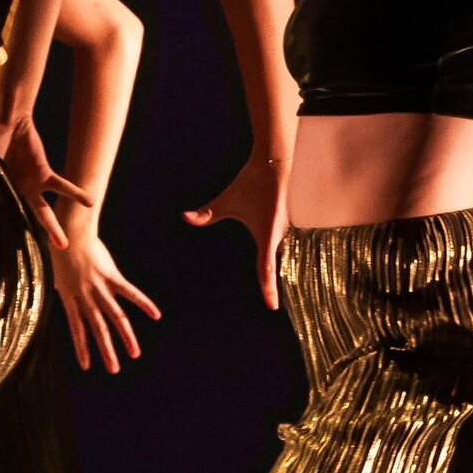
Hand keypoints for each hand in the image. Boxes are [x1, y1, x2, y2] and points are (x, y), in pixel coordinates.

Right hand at [0, 113, 91, 251]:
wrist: (9, 121)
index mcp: (1, 193)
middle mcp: (17, 193)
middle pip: (22, 222)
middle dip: (23, 241)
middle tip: (23, 263)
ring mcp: (32, 187)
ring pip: (44, 213)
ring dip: (53, 229)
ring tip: (63, 247)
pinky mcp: (44, 175)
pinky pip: (61, 187)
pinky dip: (75, 194)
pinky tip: (89, 202)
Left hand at [46, 221, 161, 374]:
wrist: (69, 232)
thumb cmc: (59, 252)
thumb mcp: (54, 276)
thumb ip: (61, 290)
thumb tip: (60, 297)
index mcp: (70, 299)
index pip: (77, 330)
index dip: (82, 348)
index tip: (86, 366)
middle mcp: (85, 297)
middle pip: (98, 329)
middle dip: (106, 351)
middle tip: (114, 370)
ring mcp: (99, 287)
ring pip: (115, 317)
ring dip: (126, 337)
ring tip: (134, 354)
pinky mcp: (111, 276)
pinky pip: (130, 292)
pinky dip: (143, 303)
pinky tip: (156, 314)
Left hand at [184, 154, 288, 309]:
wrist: (273, 164)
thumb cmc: (251, 184)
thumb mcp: (227, 201)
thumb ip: (207, 213)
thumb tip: (185, 217)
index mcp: (267, 236)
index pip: (267, 269)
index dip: (269, 288)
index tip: (271, 307)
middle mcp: (280, 237)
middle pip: (280, 268)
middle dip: (277, 287)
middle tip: (275, 308)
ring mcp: (286, 231)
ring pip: (287, 258)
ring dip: (285, 274)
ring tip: (280, 294)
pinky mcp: (287, 225)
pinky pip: (287, 247)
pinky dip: (285, 259)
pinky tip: (285, 267)